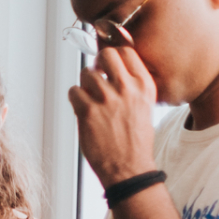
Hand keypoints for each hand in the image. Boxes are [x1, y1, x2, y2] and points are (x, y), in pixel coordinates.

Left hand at [70, 45, 157, 186]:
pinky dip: (75, 99)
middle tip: (96, 77)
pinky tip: (83, 110)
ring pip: (86, 74)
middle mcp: (127, 88)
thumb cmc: (135, 139)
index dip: (113, 55)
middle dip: (97, 64)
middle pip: (106, 55)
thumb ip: (131, 84)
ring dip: (84, 85)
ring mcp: (107, 99)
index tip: (107, 66)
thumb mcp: (144, 105)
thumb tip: (110, 67)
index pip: (127, 51)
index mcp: (144, 85)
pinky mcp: (88, 111)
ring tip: (91, 101)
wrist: (129, 167)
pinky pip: (73, 91)